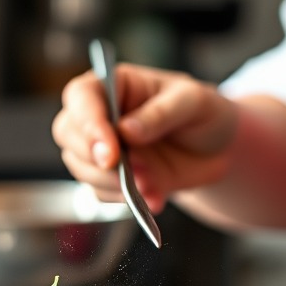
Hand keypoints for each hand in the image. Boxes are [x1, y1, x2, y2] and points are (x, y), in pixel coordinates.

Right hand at [52, 64, 239, 212]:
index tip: (109, 152)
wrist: (217, 149)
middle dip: (93, 158)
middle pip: (68, 133)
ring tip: (150, 185)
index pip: (81, 96)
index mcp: (113, 85)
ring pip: (81, 167)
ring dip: (111, 182)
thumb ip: (162, 113)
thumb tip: (127, 131)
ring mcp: (101, 148)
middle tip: (126, 173)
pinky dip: (125, 200)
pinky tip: (153, 197)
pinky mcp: (110, 178)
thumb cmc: (201, 111)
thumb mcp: (194, 102)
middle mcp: (99, 115)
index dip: (88, 124)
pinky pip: (102, 193)